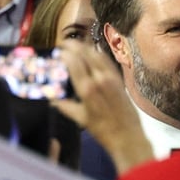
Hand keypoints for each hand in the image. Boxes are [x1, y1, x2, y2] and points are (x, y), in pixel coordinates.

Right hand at [52, 41, 151, 173]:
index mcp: (87, 89)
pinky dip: (99, 54)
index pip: (74, 62)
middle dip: (74, 46)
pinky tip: (93, 52)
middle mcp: (100, 79)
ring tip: (76, 45)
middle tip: (64, 44)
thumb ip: (65, 106)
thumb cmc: (102, 130)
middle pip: (85, 54)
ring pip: (97, 55)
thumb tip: (52, 100)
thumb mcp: (80, 119)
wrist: (127, 136)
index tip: (58, 51)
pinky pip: (108, 61)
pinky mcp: (120, 79)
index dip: (65, 53)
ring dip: (86, 47)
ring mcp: (112, 78)